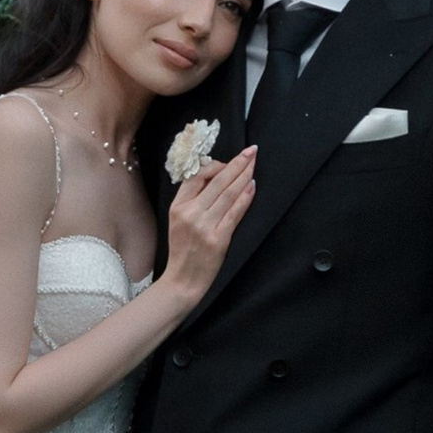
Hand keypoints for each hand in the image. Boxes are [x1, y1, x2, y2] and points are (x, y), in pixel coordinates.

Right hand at [160, 145, 257, 302]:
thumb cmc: (183, 252)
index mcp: (178, 206)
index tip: (230, 160)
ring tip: (254, 164)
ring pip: (228, 194)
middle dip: (237, 163)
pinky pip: (235, 213)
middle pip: (217, 181)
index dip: (216, 165)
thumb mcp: (177, 221)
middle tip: (251, 151)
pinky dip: (245, 198)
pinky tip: (252, 186)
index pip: (197, 176)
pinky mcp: (218, 239)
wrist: (183, 281)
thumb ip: (192, 200)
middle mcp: (190, 213)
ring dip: (244, 176)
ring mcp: (205, 226)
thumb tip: (216, 178)